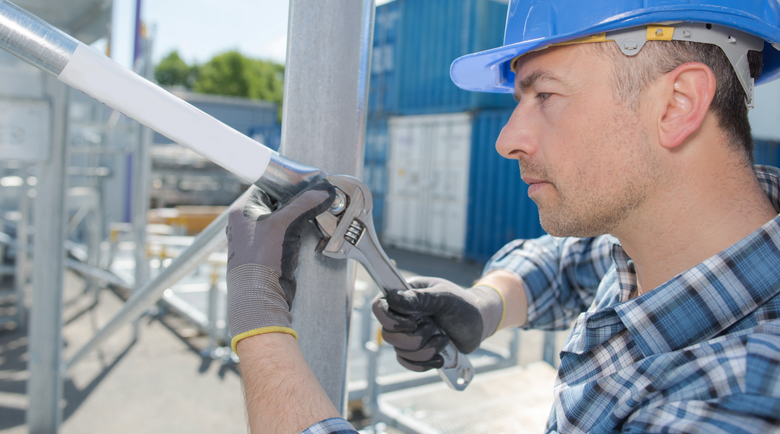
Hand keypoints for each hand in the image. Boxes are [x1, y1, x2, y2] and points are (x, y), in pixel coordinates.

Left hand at [226, 182, 334, 351]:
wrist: (259, 297)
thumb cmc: (260, 260)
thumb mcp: (283, 224)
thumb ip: (304, 204)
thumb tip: (324, 190)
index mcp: (242, 211)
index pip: (265, 185)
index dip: (286, 181)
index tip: (306, 179)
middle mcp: (247, 223)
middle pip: (277, 201)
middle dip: (297, 199)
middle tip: (315, 194)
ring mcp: (258, 238)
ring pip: (283, 218)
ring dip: (299, 216)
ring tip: (317, 209)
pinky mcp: (270, 252)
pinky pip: (287, 234)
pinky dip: (299, 230)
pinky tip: (312, 228)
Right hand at [372, 277, 503, 371]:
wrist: (480, 323)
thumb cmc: (463, 305)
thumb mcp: (444, 298)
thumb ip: (420, 299)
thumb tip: (394, 299)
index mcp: (405, 296)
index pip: (379, 306)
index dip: (390, 319)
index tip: (413, 322)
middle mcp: (402, 315)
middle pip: (388, 335)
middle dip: (416, 338)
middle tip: (435, 328)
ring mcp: (409, 334)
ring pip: (400, 351)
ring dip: (426, 350)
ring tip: (444, 339)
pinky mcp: (416, 350)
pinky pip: (408, 363)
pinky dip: (425, 363)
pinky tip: (440, 358)